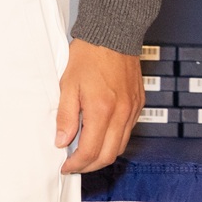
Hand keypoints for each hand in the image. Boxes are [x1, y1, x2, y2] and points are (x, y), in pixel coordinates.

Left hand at [57, 38, 142, 172]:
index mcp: (102, 110)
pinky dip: (113, 140)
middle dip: (90, 165)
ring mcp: (133, 111)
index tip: (65, 166)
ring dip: (103, 155)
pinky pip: (127, 132)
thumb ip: (65, 115)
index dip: (77, 164)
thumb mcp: (67, 83)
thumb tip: (62, 141)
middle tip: (74, 165)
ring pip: (120, 146)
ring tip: (84, 153)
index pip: (90, 150)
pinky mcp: (138, 105)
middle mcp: (121, 114)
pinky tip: (100, 135)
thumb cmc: (88, 55)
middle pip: (108, 155)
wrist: (112, 35)